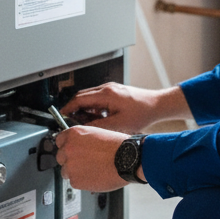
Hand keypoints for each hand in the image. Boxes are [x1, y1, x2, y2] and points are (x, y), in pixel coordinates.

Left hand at [54, 125, 137, 191]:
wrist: (127, 159)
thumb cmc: (118, 146)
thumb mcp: (97, 133)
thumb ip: (82, 139)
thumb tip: (76, 146)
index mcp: (74, 134)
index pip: (59, 140)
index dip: (67, 146)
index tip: (72, 150)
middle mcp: (68, 149)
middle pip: (60, 157)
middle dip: (70, 160)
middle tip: (84, 162)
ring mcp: (70, 166)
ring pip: (66, 171)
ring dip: (75, 172)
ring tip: (92, 169)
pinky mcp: (75, 181)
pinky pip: (74, 182)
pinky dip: (82, 181)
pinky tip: (94, 176)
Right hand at [61, 83, 189, 133]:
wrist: (157, 105)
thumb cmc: (142, 113)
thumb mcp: (118, 125)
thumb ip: (99, 127)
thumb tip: (84, 129)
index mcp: (106, 94)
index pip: (79, 99)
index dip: (68, 109)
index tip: (62, 117)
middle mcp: (107, 88)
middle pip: (82, 97)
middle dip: (76, 111)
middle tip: (74, 123)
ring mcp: (111, 89)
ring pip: (90, 98)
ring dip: (87, 110)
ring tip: (92, 123)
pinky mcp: (115, 93)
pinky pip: (98, 99)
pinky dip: (95, 109)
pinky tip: (101, 119)